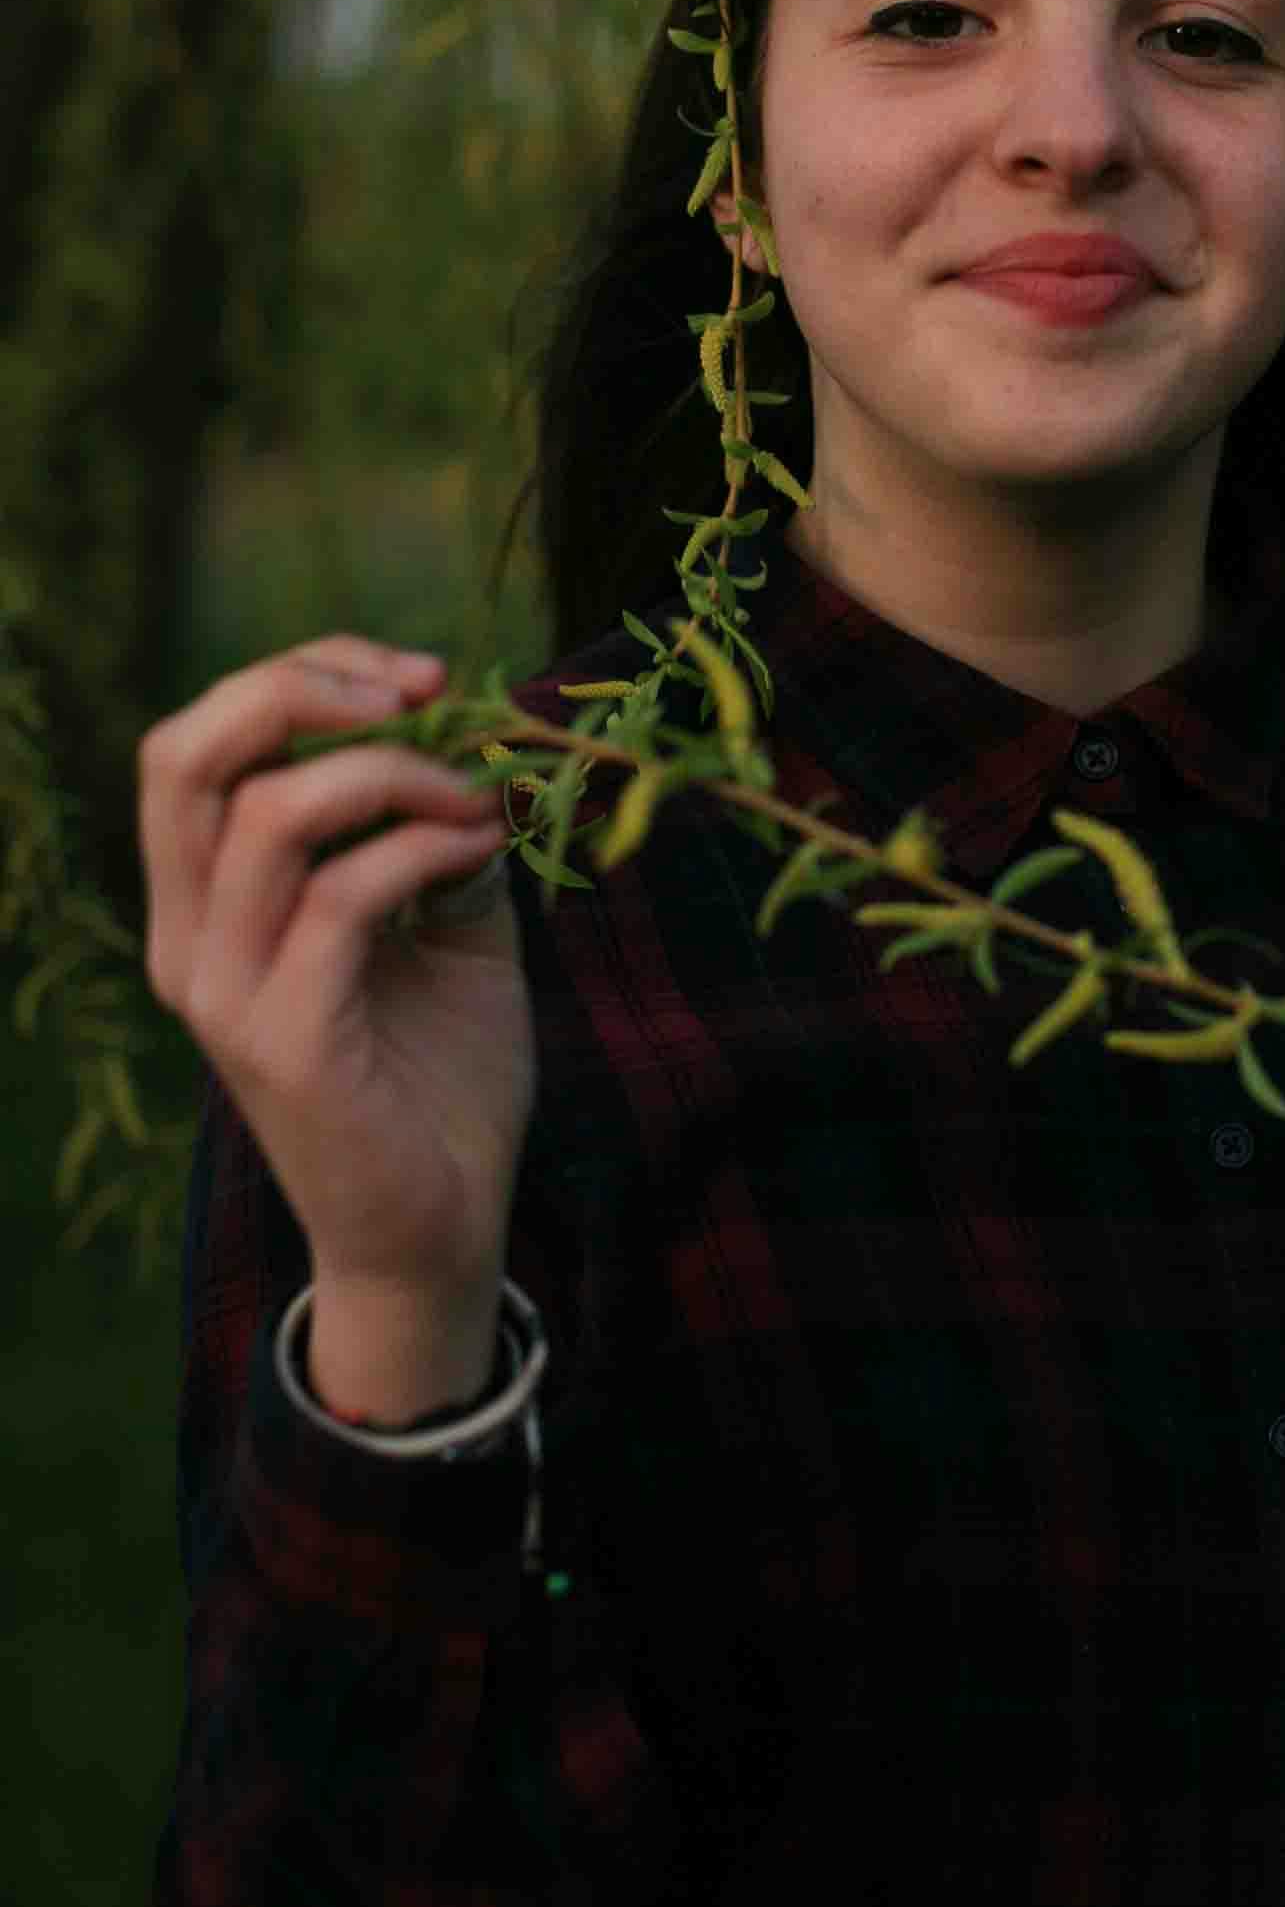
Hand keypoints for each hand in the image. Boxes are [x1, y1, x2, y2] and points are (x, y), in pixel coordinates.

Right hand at [139, 635, 534, 1319]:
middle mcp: (189, 942)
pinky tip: (478, 851)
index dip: (299, 677)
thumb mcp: (447, 924)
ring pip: (263, 815)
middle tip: (421, 690)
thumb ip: (436, 832)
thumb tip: (477, 736)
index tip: (419, 677)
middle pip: (184, 755)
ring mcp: (226, 994)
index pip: (198, 744)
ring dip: (390, 774)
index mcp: (205, 905)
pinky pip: (340, 900)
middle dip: (301, 686)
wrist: (442, 1229)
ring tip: (474, 797)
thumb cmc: (437, 1074)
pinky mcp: (284, 1044)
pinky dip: (421, 848)